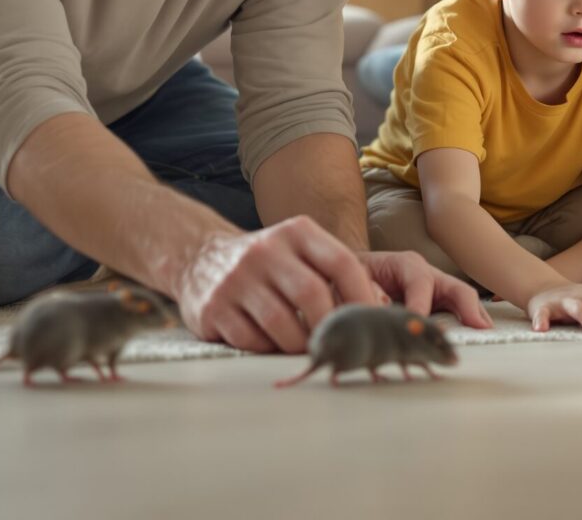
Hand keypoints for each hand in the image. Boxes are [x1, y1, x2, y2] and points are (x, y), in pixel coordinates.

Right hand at [173, 216, 385, 353]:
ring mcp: (235, 279)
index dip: (363, 297)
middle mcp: (265, 250)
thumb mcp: (301, 252)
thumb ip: (338, 274)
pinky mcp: (212, 308)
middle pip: (312, 295)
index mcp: (296, 232)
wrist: (199, 258)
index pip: (342, 263)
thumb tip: (383, 310)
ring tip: (306, 347)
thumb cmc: (269, 263)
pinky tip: (271, 343)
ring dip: (299, 344)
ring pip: (281, 324)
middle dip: (330, 327)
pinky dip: (268, 349)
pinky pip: (251, 340)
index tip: (373, 322)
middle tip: (339, 344)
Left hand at [360, 250, 492, 328]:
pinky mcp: (437, 301)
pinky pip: (458, 309)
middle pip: (454, 287)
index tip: (417, 328)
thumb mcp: (349, 278)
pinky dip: (469, 322)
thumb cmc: (350, 275)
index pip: (420, 283)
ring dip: (475, 316)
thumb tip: (382, 305)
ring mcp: (435, 286)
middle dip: (467, 308)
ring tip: (484, 336)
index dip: (420, 307)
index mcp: (404, 264)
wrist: (350, 270)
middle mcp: (425, 272)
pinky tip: (477, 336)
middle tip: (478, 329)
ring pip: (462, 298)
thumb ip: (363, 291)